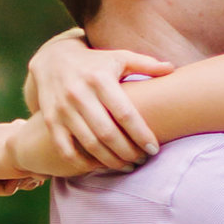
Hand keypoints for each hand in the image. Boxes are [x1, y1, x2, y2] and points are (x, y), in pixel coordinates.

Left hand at [0, 113, 86, 195]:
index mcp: (11, 130)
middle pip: (6, 170)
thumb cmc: (60, 146)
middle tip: (37, 168)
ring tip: (30, 169)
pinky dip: (8, 187)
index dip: (30, 170)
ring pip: (0, 179)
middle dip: (22, 176)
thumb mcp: (64, 147)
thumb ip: (66, 148)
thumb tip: (95, 157)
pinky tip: (19, 172)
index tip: (42, 164)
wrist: (42, 147)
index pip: (16, 157)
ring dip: (18, 181)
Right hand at [23, 30, 172, 169]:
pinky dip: (82, 162)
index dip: (141, 134)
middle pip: (108, 133)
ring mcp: (63, 109)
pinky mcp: (50, 121)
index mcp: (100, 79)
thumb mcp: (119, 57)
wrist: (53, 60)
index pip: (125, 114)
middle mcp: (79, 94)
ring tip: (127, 166)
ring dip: (110, 161)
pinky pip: (66, 150)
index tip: (154, 149)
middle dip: (128, 152)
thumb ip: (145, 64)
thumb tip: (172, 69)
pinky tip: (99, 165)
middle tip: (142, 160)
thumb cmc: (95, 62)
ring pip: (89, 144)